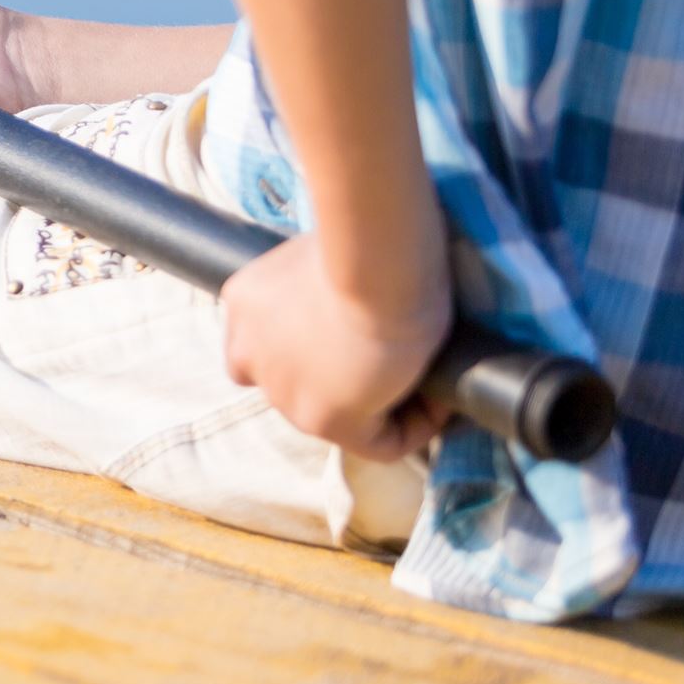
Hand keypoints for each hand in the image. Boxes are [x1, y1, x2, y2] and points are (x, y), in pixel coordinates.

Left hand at [220, 229, 452, 460]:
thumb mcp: (322, 254)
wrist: (374, 259)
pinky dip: (413, 426)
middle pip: (296, 384)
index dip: (310, 347)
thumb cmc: (364, 239)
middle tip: (396, 357)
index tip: (359, 334)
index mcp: (243, 306)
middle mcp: (248, 354)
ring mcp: (282, 392)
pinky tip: (440, 400)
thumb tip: (355, 303)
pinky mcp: (325, 420)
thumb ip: (315, 285)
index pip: (261, 345)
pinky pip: (377, 443)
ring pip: (335, 416)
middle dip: (345, 375)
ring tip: (425, 376)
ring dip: (380, 401)